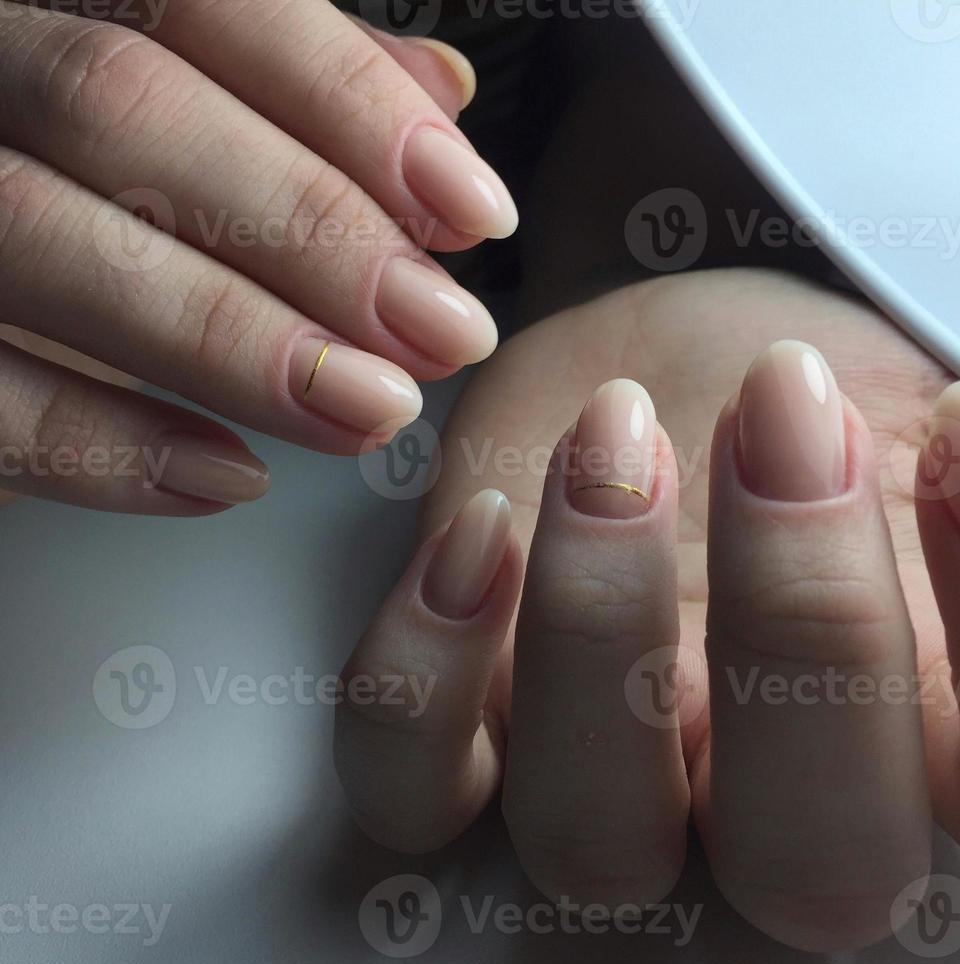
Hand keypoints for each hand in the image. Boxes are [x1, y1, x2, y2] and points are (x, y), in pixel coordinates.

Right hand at [0, 0, 513, 513]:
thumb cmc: (85, 193)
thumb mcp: (194, 121)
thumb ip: (298, 96)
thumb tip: (442, 92)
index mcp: (52, 2)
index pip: (205, 3)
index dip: (350, 105)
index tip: (472, 213)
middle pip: (121, 108)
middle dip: (310, 231)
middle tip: (438, 331)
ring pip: (41, 234)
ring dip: (232, 341)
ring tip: (369, 410)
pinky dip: (100, 443)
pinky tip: (227, 475)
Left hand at [334, 269, 959, 952]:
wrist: (652, 372)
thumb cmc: (778, 404)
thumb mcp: (883, 417)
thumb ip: (924, 482)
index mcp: (898, 749)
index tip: (953, 418)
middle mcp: (749, 804)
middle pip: (809, 870)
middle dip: (805, 627)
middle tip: (781, 420)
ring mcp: (595, 781)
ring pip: (592, 840)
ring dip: (600, 631)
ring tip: (620, 439)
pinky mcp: (466, 732)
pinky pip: (411, 782)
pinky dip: (426, 672)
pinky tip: (483, 526)